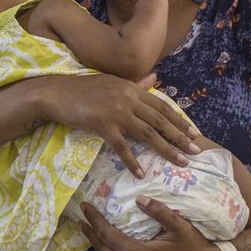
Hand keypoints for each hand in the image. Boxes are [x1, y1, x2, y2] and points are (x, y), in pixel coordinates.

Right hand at [33, 73, 198, 175]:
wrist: (55, 93)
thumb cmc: (82, 89)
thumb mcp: (112, 83)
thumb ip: (135, 84)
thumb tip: (156, 78)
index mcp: (131, 88)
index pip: (162, 106)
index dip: (179, 121)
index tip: (193, 133)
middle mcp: (128, 98)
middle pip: (160, 120)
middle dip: (180, 137)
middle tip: (195, 152)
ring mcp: (116, 111)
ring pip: (147, 133)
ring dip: (166, 149)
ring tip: (179, 162)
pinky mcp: (102, 124)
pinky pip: (122, 146)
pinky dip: (132, 161)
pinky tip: (140, 173)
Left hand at [80, 197, 225, 250]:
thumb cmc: (194, 247)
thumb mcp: (179, 226)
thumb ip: (159, 211)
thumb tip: (139, 198)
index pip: (106, 234)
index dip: (93, 219)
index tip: (85, 206)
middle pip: (101, 249)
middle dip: (90, 232)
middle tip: (82, 218)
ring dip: (98, 246)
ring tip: (91, 232)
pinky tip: (109, 249)